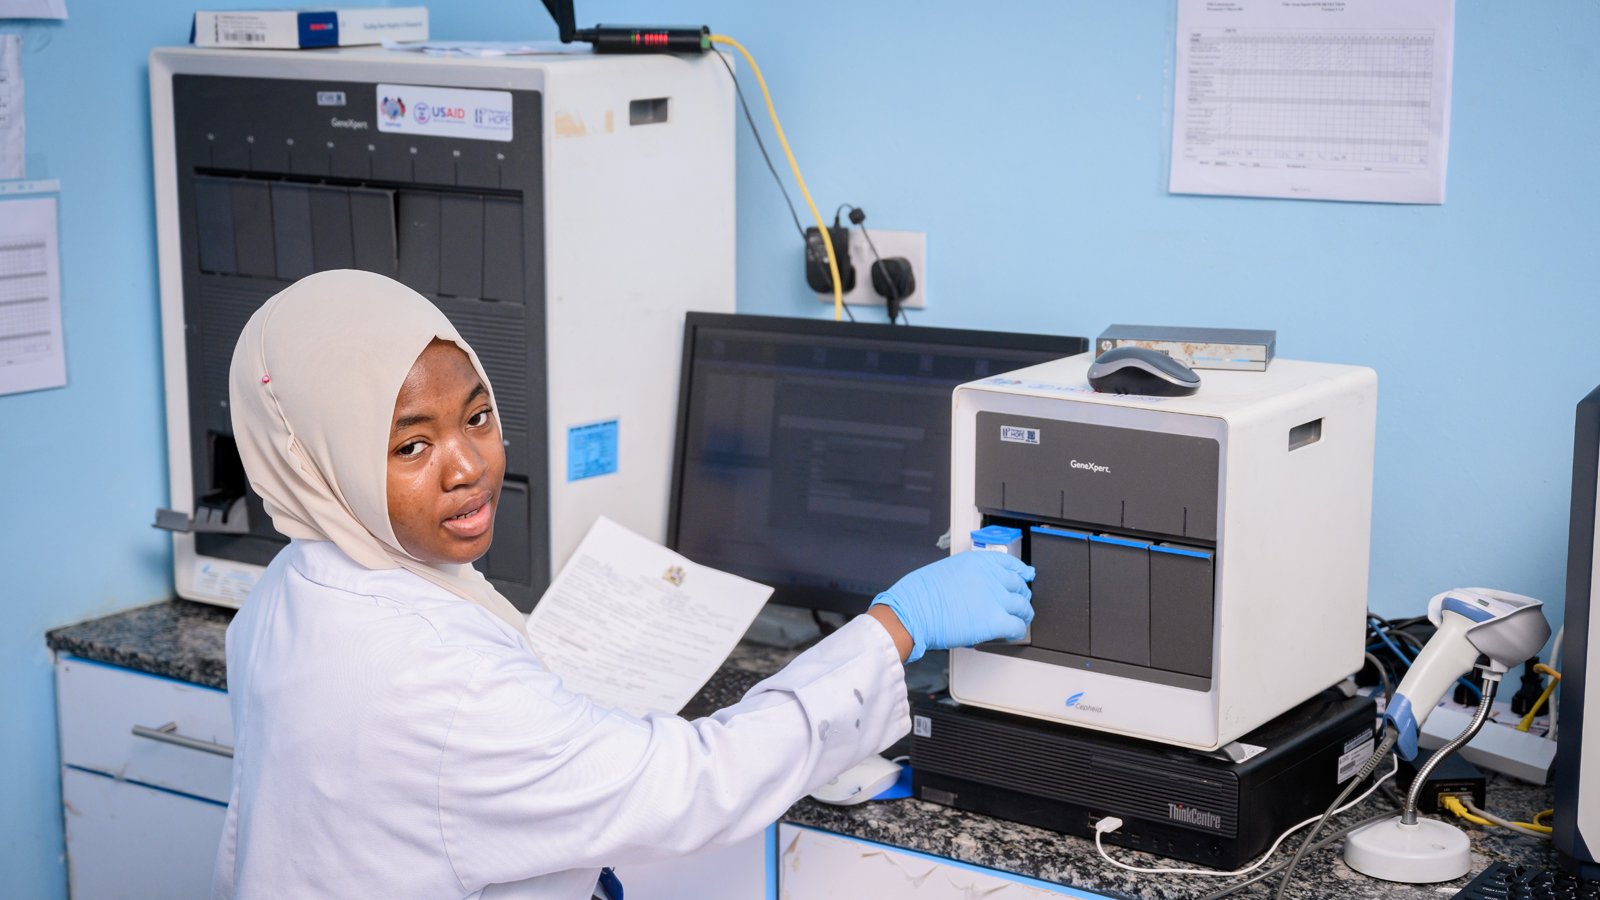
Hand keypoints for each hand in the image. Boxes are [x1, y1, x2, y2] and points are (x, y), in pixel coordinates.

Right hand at [869, 551, 1034, 662]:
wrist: (912, 612)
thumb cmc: (917, 595)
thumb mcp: (944, 572)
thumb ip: (965, 576)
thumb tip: (973, 588)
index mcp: (976, 562)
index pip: (1009, 563)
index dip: (1020, 571)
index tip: (1025, 575)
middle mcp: (989, 576)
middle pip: (1018, 585)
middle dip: (1021, 595)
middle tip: (1020, 602)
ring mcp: (995, 598)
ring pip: (1023, 607)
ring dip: (1023, 614)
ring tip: (1020, 620)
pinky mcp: (995, 621)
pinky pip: (1017, 626)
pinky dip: (1017, 631)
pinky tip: (1012, 634)